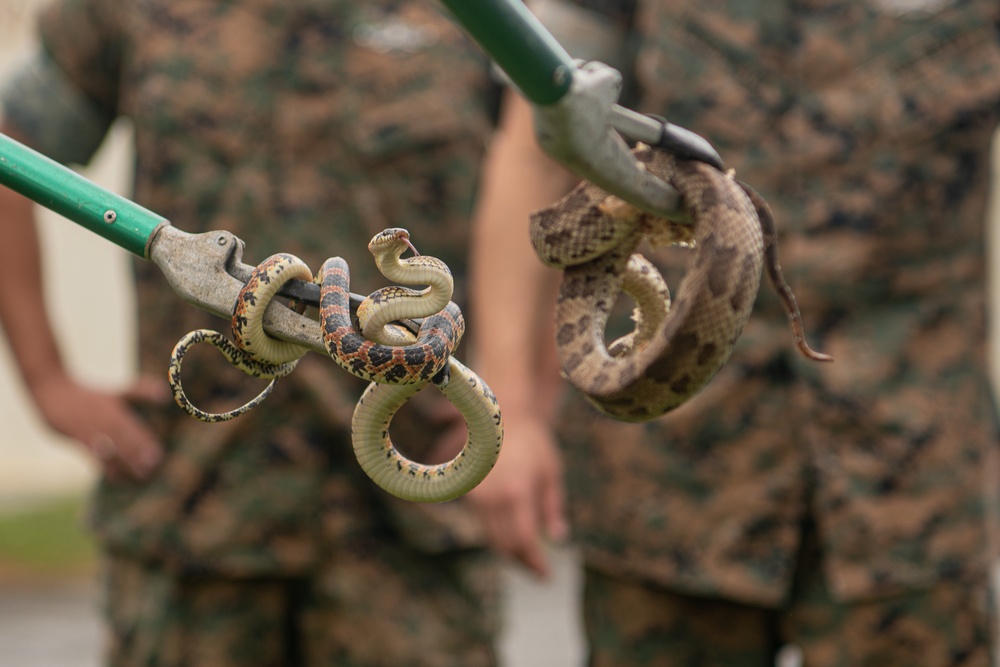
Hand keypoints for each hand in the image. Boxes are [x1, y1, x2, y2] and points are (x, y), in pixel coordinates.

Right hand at [30, 373, 166, 481]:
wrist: (55, 395)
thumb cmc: (93, 395)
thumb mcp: (119, 391)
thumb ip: (143, 391)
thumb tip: (165, 394)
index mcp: (113, 410)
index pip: (129, 428)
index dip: (142, 441)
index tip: (157, 454)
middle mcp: (101, 422)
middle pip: (120, 442)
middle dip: (135, 456)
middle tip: (150, 469)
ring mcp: (88, 434)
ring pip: (107, 453)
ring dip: (123, 466)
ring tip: (138, 477)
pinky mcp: (78, 443)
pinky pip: (93, 458)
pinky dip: (105, 468)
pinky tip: (117, 478)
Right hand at [467, 411, 566, 577]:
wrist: (500, 416)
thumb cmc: (533, 442)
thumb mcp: (551, 473)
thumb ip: (553, 508)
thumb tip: (557, 538)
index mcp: (517, 493)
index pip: (524, 541)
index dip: (534, 562)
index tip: (546, 575)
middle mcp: (493, 498)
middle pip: (505, 545)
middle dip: (522, 562)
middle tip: (538, 570)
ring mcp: (477, 496)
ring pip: (491, 537)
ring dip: (509, 552)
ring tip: (527, 557)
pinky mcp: (469, 492)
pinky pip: (483, 523)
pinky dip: (497, 535)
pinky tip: (512, 536)